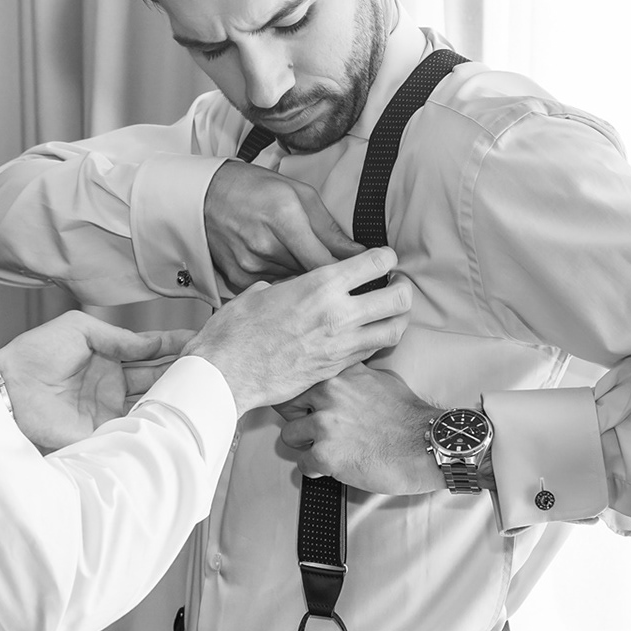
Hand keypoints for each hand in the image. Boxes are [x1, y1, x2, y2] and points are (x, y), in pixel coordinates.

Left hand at [0, 313, 193, 451]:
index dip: (174, 346)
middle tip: (211, 364)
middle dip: (182, 370)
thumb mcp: (80, 329)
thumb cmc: (37, 353)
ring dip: (174, 395)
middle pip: (157, 377)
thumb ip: (119, 337)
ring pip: (151, 401)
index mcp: (109, 356)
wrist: (10, 388)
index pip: (149, 351)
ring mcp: (110, 409)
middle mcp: (114, 384)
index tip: (201, 340)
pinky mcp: (104, 431)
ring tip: (202, 386)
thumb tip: (152, 343)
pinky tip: (177, 414)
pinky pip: (135, 427)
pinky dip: (156, 422)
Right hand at [182, 248, 410, 412]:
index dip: (386, 257)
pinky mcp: (336, 368)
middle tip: (396, 285)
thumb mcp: (259, 293)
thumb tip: (289, 287)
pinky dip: (377, 340)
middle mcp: (339, 313)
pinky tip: (367, 335)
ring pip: (394, 330)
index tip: (384, 258)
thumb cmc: (235, 331)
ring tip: (390, 312)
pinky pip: (372, 351)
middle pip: (399, 297)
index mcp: (320, 285)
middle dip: (404, 288)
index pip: (375, 262)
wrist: (227, 373)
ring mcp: (341, 345)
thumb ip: (286, 286)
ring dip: (398, 318)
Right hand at [204, 160, 364, 293]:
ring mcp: (249, 265)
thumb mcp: (299, 194)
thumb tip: (359, 253)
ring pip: (294, 285)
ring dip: (303, 278)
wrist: (204, 197)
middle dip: (327, 275)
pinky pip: (273, 288)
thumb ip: (330, 228)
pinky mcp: (238, 279)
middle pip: (312, 277)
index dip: (350, 275)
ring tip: (298, 259)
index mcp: (284, 218)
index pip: (327, 263)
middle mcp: (265, 246)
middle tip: (334, 266)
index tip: (365, 278)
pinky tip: (276, 264)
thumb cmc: (253, 188)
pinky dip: (281, 280)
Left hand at [276, 364, 445, 494]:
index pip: (299, 380)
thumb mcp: (381, 379)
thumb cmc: (410, 418)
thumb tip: (340, 381)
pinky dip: (315, 469)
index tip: (305, 406)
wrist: (427, 445)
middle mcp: (328, 394)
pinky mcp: (325, 454)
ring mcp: (324, 424)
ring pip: (289, 436)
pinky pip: (302, 464)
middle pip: (287, 406)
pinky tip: (333, 467)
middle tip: (312, 432)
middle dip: (298, 420)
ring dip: (305, 446)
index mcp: (340, 375)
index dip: (302, 398)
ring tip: (325, 451)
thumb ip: (353, 378)